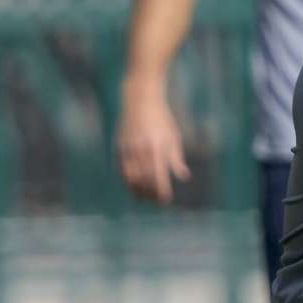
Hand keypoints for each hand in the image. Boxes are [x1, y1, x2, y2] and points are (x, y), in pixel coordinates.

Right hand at [116, 87, 190, 204]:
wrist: (140, 101)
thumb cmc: (161, 119)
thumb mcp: (173, 136)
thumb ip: (176, 158)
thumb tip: (183, 177)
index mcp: (157, 147)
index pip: (158, 176)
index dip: (161, 191)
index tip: (165, 200)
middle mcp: (141, 150)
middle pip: (144, 180)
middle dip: (150, 194)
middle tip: (155, 201)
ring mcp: (128, 149)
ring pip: (130, 178)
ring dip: (137, 191)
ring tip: (144, 198)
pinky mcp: (119, 147)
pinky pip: (122, 170)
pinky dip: (127, 181)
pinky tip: (133, 186)